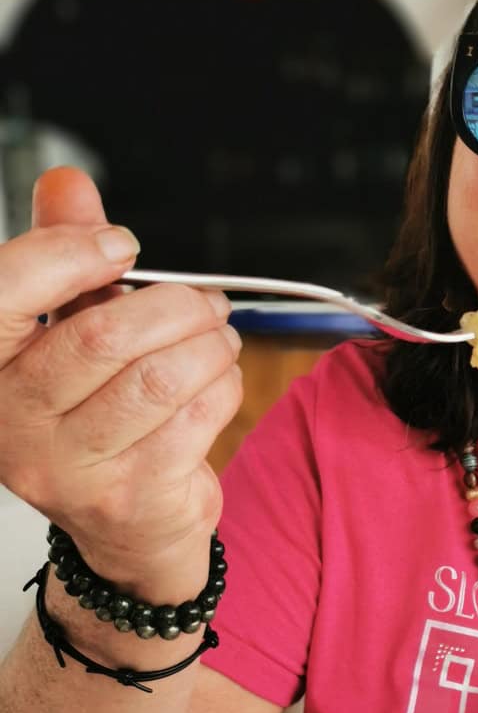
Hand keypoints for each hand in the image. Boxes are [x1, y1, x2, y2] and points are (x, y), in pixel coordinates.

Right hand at [0, 168, 242, 586]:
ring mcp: (68, 467)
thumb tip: (68, 183)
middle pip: (101, 336)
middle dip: (172, 304)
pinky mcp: (131, 495)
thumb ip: (62, 257)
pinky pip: (194, 418)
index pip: (4, 292)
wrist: (126, 529)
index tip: (122, 246)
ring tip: (219, 335)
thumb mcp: (65, 330)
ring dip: (206, 344)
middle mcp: (11, 421)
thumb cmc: (91, 417)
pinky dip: (222, 385)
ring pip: (157, 378)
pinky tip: (220, 377)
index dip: (70, 253)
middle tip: (203, 300)